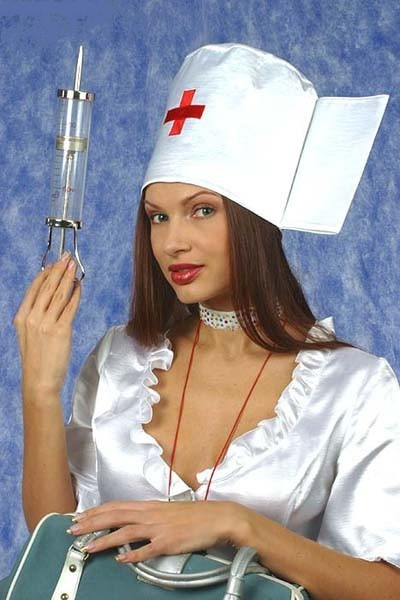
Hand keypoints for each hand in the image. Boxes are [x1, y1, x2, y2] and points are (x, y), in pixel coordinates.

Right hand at [13, 252, 80, 397]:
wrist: (39, 380)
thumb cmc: (37, 359)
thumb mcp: (28, 334)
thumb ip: (37, 316)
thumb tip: (51, 296)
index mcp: (21, 317)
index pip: (34, 289)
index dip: (45, 274)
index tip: (53, 264)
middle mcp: (32, 318)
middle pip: (47, 287)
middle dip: (58, 270)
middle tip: (66, 258)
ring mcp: (46, 324)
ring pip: (59, 294)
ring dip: (68, 278)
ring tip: (74, 267)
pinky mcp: (60, 331)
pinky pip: (70, 307)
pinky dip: (76, 295)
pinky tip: (79, 287)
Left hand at [67, 500, 248, 562]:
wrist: (218, 517)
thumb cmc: (195, 515)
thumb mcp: (168, 511)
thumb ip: (150, 516)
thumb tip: (134, 523)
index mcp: (150, 506)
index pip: (117, 505)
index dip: (97, 510)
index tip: (81, 515)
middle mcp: (151, 514)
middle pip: (115, 515)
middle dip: (92, 522)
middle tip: (74, 528)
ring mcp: (159, 528)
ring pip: (126, 531)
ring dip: (105, 539)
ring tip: (88, 546)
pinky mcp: (169, 542)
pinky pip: (147, 550)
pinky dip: (133, 554)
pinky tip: (121, 559)